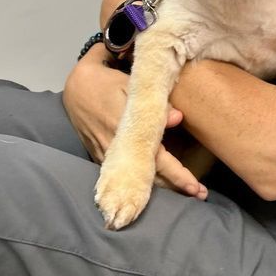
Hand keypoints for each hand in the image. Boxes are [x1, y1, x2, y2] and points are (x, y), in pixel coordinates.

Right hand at [63, 44, 207, 197]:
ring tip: (186, 193)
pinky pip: (124, 174)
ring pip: (137, 178)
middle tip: (200, 194)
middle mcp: (118, 147)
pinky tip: (160, 185)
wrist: (75, 88)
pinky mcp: (101, 157)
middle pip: (150, 174)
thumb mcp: (130, 85)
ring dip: (163, 186)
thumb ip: (154, 103)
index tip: (195, 186)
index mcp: (127, 129)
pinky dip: (142, 182)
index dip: (177, 174)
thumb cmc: (107, 81)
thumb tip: (179, 118)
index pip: (158, 159)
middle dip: (176, 186)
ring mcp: (108, 155)